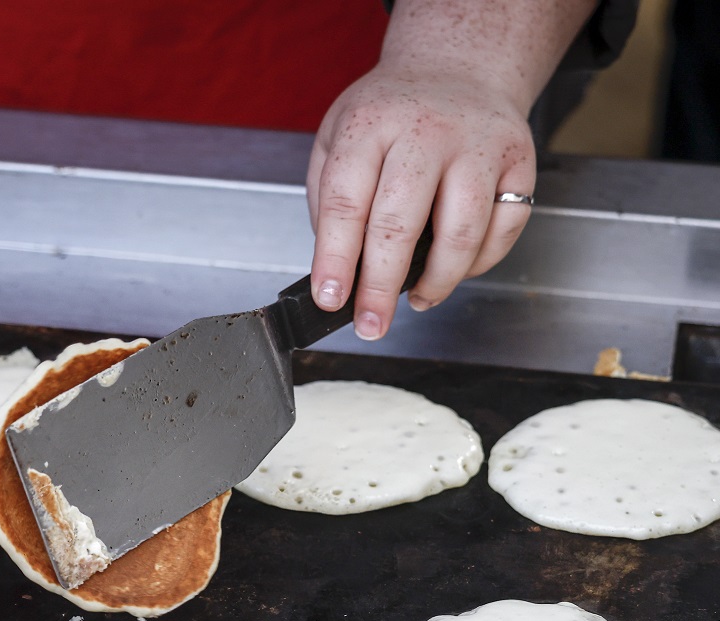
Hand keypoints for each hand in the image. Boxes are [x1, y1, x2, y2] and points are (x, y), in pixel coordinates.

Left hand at [307, 64, 535, 339]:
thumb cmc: (391, 114)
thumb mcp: (338, 136)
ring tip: (417, 299)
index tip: (330, 299)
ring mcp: (479, 145)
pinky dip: (479, 264)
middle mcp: (427, 132)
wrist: (458, 67)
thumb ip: (329, 198)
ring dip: (437, 282)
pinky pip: (504, 229)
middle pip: (401, 224)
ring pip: (461, 234)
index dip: (336, 259)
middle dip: (381, 286)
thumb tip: (336, 267)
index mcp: (371, 125)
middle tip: (371, 324)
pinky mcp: (519, 161)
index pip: (347, 202)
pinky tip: (453, 271)